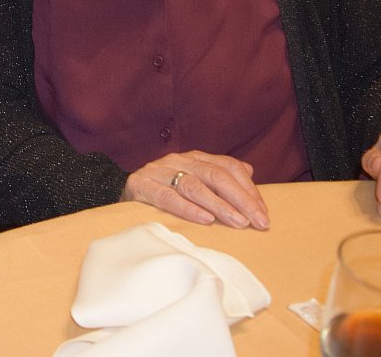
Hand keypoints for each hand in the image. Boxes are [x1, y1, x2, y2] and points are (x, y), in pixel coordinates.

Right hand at [121, 150, 269, 228]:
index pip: (228, 166)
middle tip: (257, 221)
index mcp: (194, 157)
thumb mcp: (192, 179)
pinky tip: (204, 219)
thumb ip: (218, 175)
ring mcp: (159, 171)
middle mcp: (178, 160)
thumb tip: (250, 171)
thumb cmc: (162, 189)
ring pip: (194, 185)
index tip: (263, 213)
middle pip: (215, 174)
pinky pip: (167, 196)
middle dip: (241, 199)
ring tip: (237, 222)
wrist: (117, 188)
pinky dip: (187, 208)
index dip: (248, 189)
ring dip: (219, 205)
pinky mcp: (141, 185)